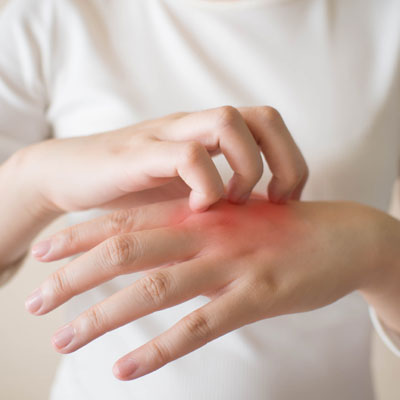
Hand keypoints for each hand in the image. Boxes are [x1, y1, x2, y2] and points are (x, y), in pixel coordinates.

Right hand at [19, 105, 306, 214]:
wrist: (70, 176)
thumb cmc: (133, 190)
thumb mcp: (184, 193)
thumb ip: (219, 198)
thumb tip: (263, 221)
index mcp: (207, 135)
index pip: (269, 124)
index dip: (291, 161)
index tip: (286, 201)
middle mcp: (192, 126)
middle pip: (261, 116)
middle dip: (281, 161)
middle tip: (272, 200)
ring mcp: (166, 136)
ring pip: (227, 123)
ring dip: (244, 169)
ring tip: (231, 203)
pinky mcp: (139, 154)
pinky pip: (188, 155)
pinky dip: (205, 184)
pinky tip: (198, 210)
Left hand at [26, 197, 388, 380]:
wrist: (340, 234)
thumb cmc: (280, 227)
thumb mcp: (231, 217)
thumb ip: (194, 227)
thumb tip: (156, 244)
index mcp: (199, 212)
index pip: (128, 219)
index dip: (81, 235)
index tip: (44, 252)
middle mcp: (206, 234)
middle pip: (127, 252)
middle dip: (76, 276)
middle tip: (36, 300)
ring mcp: (230, 264)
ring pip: (154, 289)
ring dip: (104, 316)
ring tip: (64, 337)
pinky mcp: (256, 295)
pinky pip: (199, 326)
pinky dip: (159, 349)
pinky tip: (125, 369)